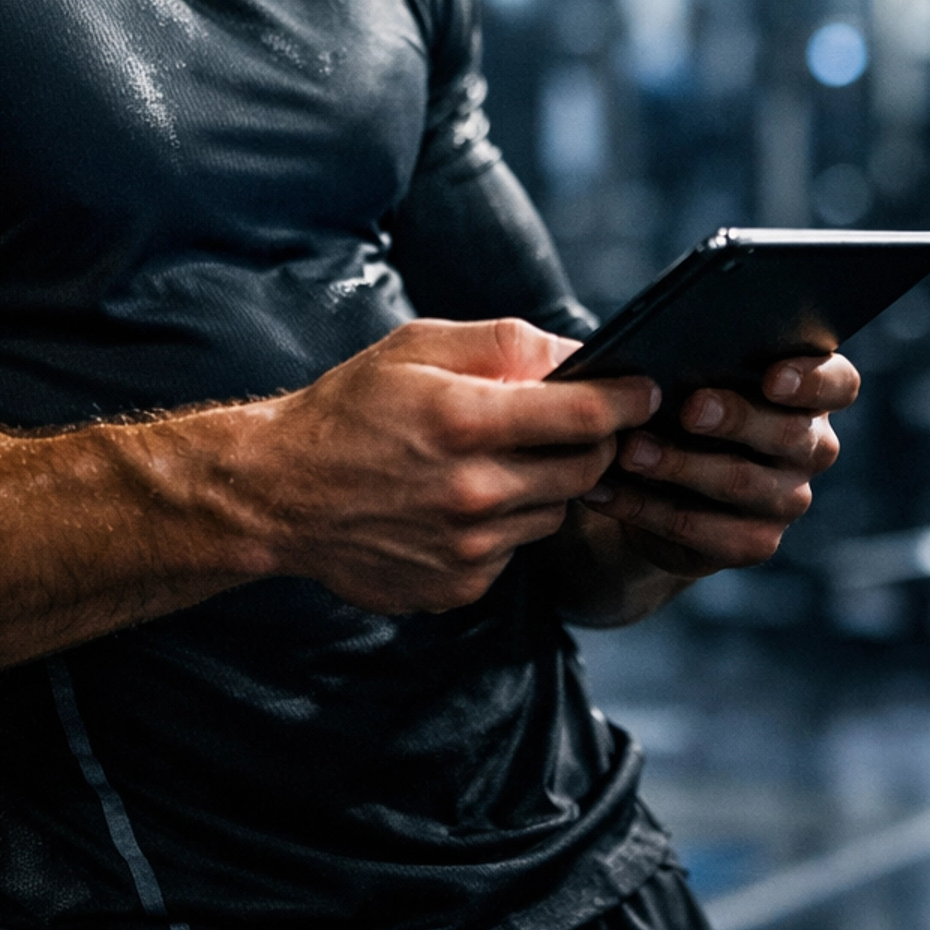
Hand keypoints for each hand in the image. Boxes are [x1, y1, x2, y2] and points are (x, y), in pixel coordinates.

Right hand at [248, 316, 658, 614]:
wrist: (281, 493)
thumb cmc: (350, 409)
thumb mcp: (416, 347)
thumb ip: (503, 343)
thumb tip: (578, 353)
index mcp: (464, 421)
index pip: (586, 415)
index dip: (630, 399)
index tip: (647, 390)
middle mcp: (473, 491)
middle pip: (586, 469)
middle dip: (593, 441)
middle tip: (571, 422)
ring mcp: (468, 548)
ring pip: (554, 512)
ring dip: (544, 484)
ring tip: (492, 461)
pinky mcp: (460, 586)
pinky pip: (516, 551)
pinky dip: (505, 524)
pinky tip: (459, 503)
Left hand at [578, 352, 858, 579]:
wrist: (658, 478)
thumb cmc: (676, 402)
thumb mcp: (687, 373)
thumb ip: (694, 359)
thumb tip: (659, 355)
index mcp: (806, 394)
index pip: (838, 383)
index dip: (812, 381)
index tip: (772, 377)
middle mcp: (810, 447)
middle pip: (790, 434)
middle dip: (735, 419)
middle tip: (688, 410)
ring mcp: (786, 499)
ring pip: (741, 483)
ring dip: (678, 465)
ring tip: (629, 451)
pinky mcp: (752, 543)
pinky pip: (702, 530)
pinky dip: (646, 508)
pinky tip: (605, 489)